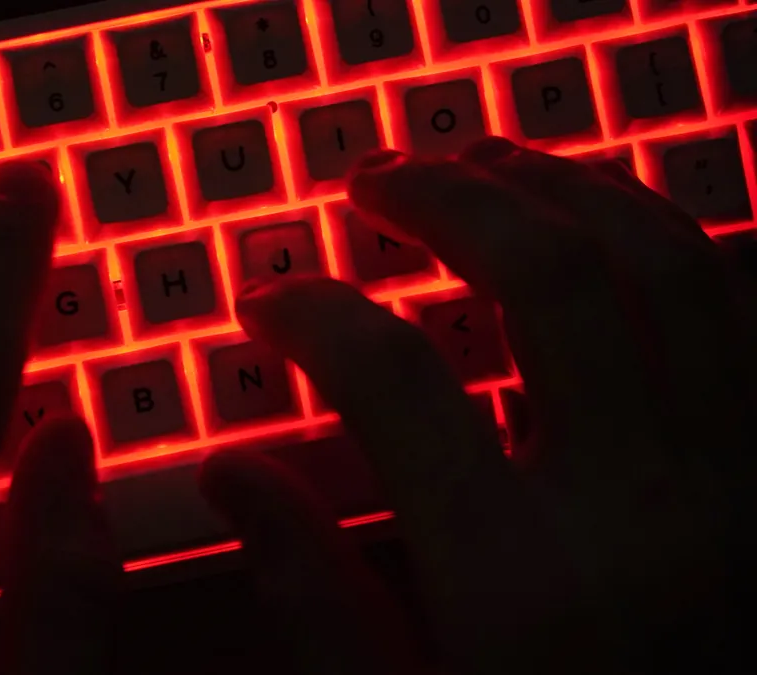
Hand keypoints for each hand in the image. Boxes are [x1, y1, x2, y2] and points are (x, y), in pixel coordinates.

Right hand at [201, 137, 754, 674]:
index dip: (312, 315)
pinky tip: (601, 219)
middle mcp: (637, 505)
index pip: (393, 382)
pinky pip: (738, 303)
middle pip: (543, 277)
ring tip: (481, 164)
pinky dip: (666, 236)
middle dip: (443, 200)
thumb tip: (231, 480)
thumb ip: (313, 595)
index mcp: (518, 577)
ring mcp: (727, 477)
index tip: (272, 300)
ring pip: (660, 262)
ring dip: (561, 187)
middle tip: (375, 181)